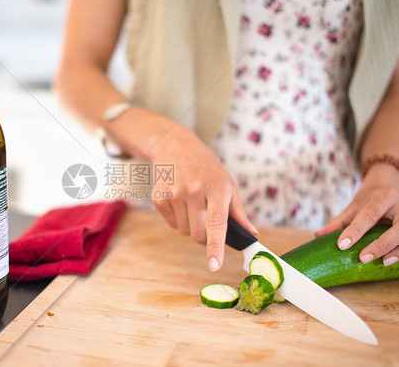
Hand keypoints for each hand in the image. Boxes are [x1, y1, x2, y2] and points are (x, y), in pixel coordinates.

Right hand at [146, 124, 257, 271]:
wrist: (174, 146)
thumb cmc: (206, 168)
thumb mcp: (227, 184)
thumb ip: (238, 212)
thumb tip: (251, 235)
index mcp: (217, 187)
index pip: (217, 223)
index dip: (216, 247)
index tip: (215, 265)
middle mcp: (194, 190)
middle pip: (199, 234)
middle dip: (205, 236)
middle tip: (206, 218)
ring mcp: (174, 193)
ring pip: (184, 231)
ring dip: (190, 226)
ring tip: (191, 203)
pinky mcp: (158, 196)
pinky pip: (171, 224)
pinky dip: (177, 219)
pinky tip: (179, 200)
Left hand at [315, 164, 398, 265]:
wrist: (390, 186)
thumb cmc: (370, 199)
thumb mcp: (355, 206)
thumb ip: (339, 221)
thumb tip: (318, 235)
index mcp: (382, 197)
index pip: (369, 215)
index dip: (355, 231)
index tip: (342, 245)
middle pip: (396, 226)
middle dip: (380, 244)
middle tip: (362, 258)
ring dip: (396, 250)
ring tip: (383, 262)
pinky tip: (391, 260)